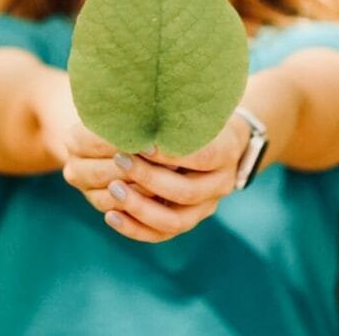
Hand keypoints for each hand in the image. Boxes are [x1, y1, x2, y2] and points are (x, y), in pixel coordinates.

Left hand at [63, 115, 249, 242]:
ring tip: (112, 189)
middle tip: (118, 160)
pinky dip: (135, 228)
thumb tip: (138, 102)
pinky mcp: (187, 220)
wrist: (221, 141)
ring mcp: (205, 207)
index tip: (142, 143)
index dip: (170, 153)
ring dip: (139, 207)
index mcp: (227, 152)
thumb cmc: (199, 116)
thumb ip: (174, 111)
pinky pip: (161, 235)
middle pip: (185, 191)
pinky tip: (111, 215)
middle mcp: (220, 184)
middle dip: (148, 178)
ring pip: (173, 221)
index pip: (202, 156)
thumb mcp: (195, 106)